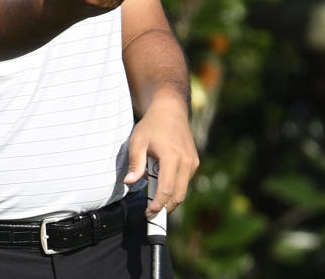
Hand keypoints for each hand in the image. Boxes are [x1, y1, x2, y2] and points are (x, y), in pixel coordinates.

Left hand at [123, 97, 198, 216]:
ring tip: (153, 192)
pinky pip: (185, 182)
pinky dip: (174, 187)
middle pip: (178, 195)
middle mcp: (186, 161)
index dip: (157, 205)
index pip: (166, 189)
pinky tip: (162, 180)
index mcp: (172, 156)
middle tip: (150, 213)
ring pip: (182, 190)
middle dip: (165, 207)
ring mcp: (192, 162)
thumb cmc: (151, 126)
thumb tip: (129, 183)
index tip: (148, 213)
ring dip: (169, 197)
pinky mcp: (194, 162)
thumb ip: (135, 163)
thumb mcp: (137, 141)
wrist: (170, 111)